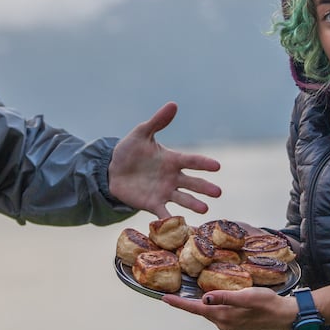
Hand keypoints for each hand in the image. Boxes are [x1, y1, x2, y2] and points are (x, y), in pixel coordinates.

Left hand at [107, 102, 221, 216]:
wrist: (112, 170)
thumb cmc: (129, 150)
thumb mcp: (142, 133)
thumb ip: (158, 122)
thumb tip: (173, 104)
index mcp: (172, 160)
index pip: (192, 161)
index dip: (204, 163)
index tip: (217, 166)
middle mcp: (172, 177)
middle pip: (192, 183)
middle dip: (205, 188)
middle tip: (217, 192)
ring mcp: (164, 192)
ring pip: (183, 199)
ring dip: (194, 204)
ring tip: (205, 209)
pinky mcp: (153, 204)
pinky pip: (164, 213)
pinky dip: (170, 220)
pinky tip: (178, 225)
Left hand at [161, 286, 295, 329]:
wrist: (284, 316)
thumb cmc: (268, 304)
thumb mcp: (247, 296)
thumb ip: (225, 297)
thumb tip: (204, 299)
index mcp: (223, 316)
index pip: (195, 309)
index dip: (179, 303)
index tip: (164, 298)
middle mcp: (223, 323)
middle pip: (200, 310)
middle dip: (187, 302)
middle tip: (174, 292)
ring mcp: (229, 325)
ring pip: (210, 311)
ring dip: (201, 302)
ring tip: (193, 290)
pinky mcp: (235, 323)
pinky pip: (219, 312)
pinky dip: (214, 304)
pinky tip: (215, 296)